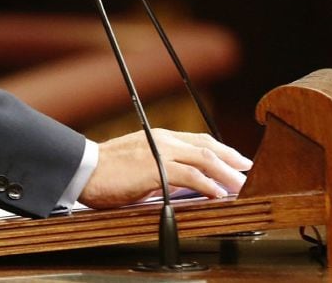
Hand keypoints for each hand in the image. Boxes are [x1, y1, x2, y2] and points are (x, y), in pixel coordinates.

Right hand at [79, 129, 251, 208]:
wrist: (83, 169)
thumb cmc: (105, 171)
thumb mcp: (139, 167)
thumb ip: (163, 171)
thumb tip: (185, 186)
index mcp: (159, 137)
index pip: (199, 141)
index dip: (221, 150)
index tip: (236, 160)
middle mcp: (163, 140)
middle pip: (207, 146)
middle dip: (231, 159)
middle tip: (248, 170)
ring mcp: (160, 151)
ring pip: (204, 159)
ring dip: (226, 174)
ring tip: (241, 186)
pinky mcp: (156, 167)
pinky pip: (190, 175)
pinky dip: (208, 184)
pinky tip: (219, 193)